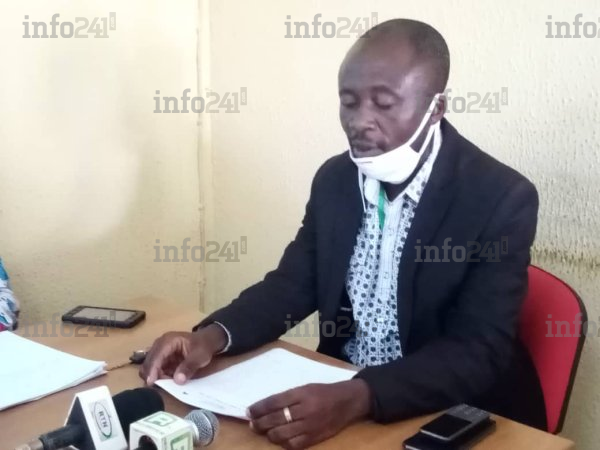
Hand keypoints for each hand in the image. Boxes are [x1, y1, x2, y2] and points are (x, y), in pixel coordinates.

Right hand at [139, 325, 226, 384]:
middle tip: (160, 387)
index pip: (156, 355)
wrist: (207, 342)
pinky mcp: (162, 360)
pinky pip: (155, 371)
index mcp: (168, 340)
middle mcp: (160, 345)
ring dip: (155, 377)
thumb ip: (189, 367)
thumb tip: (177, 380)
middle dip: (151, 375)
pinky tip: (167, 382)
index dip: (152, 369)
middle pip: (149, 361)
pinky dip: (159, 377)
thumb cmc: (203, 346)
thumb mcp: (200, 356)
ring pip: (149, 367)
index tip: (151, 383)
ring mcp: (160, 353)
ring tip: (166, 385)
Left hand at [248, 379, 370, 448]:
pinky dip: (284, 443)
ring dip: (269, 434)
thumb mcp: (305, 388)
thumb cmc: (323, 392)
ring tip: (265, 432)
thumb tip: (266, 408)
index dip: (259, 408)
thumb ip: (287, 397)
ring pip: (282, 434)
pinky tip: (280, 439)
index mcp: (301, 393)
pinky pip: (294, 445)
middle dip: (260, 423)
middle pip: (275, 419)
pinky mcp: (315, 438)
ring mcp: (310, 425)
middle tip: (252, 424)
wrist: (347, 402)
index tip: (249, 411)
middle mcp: (305, 409)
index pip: (274, 402)